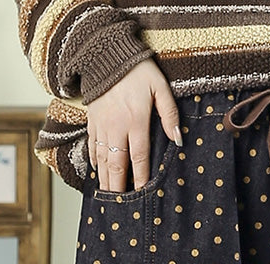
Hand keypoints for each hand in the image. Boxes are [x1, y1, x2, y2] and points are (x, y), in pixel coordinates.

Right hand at [86, 59, 181, 192]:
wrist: (105, 53)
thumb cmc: (136, 69)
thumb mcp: (159, 86)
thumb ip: (169, 113)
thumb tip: (177, 139)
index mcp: (135, 121)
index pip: (139, 157)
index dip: (141, 178)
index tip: (142, 194)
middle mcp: (116, 127)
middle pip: (117, 164)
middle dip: (118, 187)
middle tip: (120, 205)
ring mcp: (101, 125)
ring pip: (102, 158)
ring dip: (106, 179)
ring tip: (108, 195)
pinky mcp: (91, 120)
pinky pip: (92, 145)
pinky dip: (95, 160)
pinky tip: (98, 171)